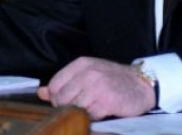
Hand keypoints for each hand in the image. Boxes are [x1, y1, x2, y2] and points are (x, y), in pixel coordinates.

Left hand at [37, 57, 155, 119]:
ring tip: (90, 109)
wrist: (141, 84)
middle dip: (67, 107)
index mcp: (81, 64)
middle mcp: (88, 73)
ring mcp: (98, 87)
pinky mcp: (107, 102)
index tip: (66, 101)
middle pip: (61, 98)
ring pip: (74, 108)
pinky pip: (89, 116)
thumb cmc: (112, 79)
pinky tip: (100, 112)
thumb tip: (41, 92)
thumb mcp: (88, 74)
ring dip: (80, 113)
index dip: (56, 97)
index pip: (55, 84)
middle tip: (80, 107)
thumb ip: (64, 83)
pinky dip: (92, 117)